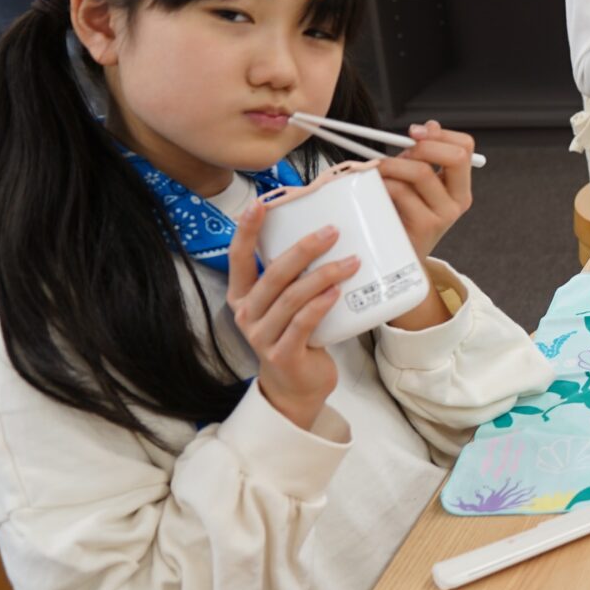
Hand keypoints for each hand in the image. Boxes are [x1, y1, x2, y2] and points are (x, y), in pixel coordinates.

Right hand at [227, 199, 355, 429]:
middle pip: (273, 274)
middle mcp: (246, 313)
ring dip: (323, 276)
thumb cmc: (296, 335)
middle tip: (333, 231)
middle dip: (304, 249)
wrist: (296, 386)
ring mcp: (261, 336)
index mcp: (242, 295)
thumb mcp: (286, 303)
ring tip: (351, 262)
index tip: (259, 203)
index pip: (238, 256)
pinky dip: (320, 305)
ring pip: (292, 297)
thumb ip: (293, 277)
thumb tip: (326, 233)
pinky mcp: (282, 354)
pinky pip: (302, 323)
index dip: (247, 230)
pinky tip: (337, 292)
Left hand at [373, 121, 474, 262]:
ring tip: (377, 170)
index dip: (441, 134)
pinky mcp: (425, 225)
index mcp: (460, 186)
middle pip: (455, 156)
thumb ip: (424, 157)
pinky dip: (383, 184)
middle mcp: (458, 200)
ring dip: (393, 164)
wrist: (397, 258)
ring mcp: (445, 214)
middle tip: (399, 151)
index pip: (465, 147)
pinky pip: (401, 192)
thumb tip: (429, 126)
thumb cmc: (402, 216)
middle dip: (423, 146)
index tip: (414, 132)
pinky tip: (375, 189)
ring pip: (422, 172)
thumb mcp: (416, 184)